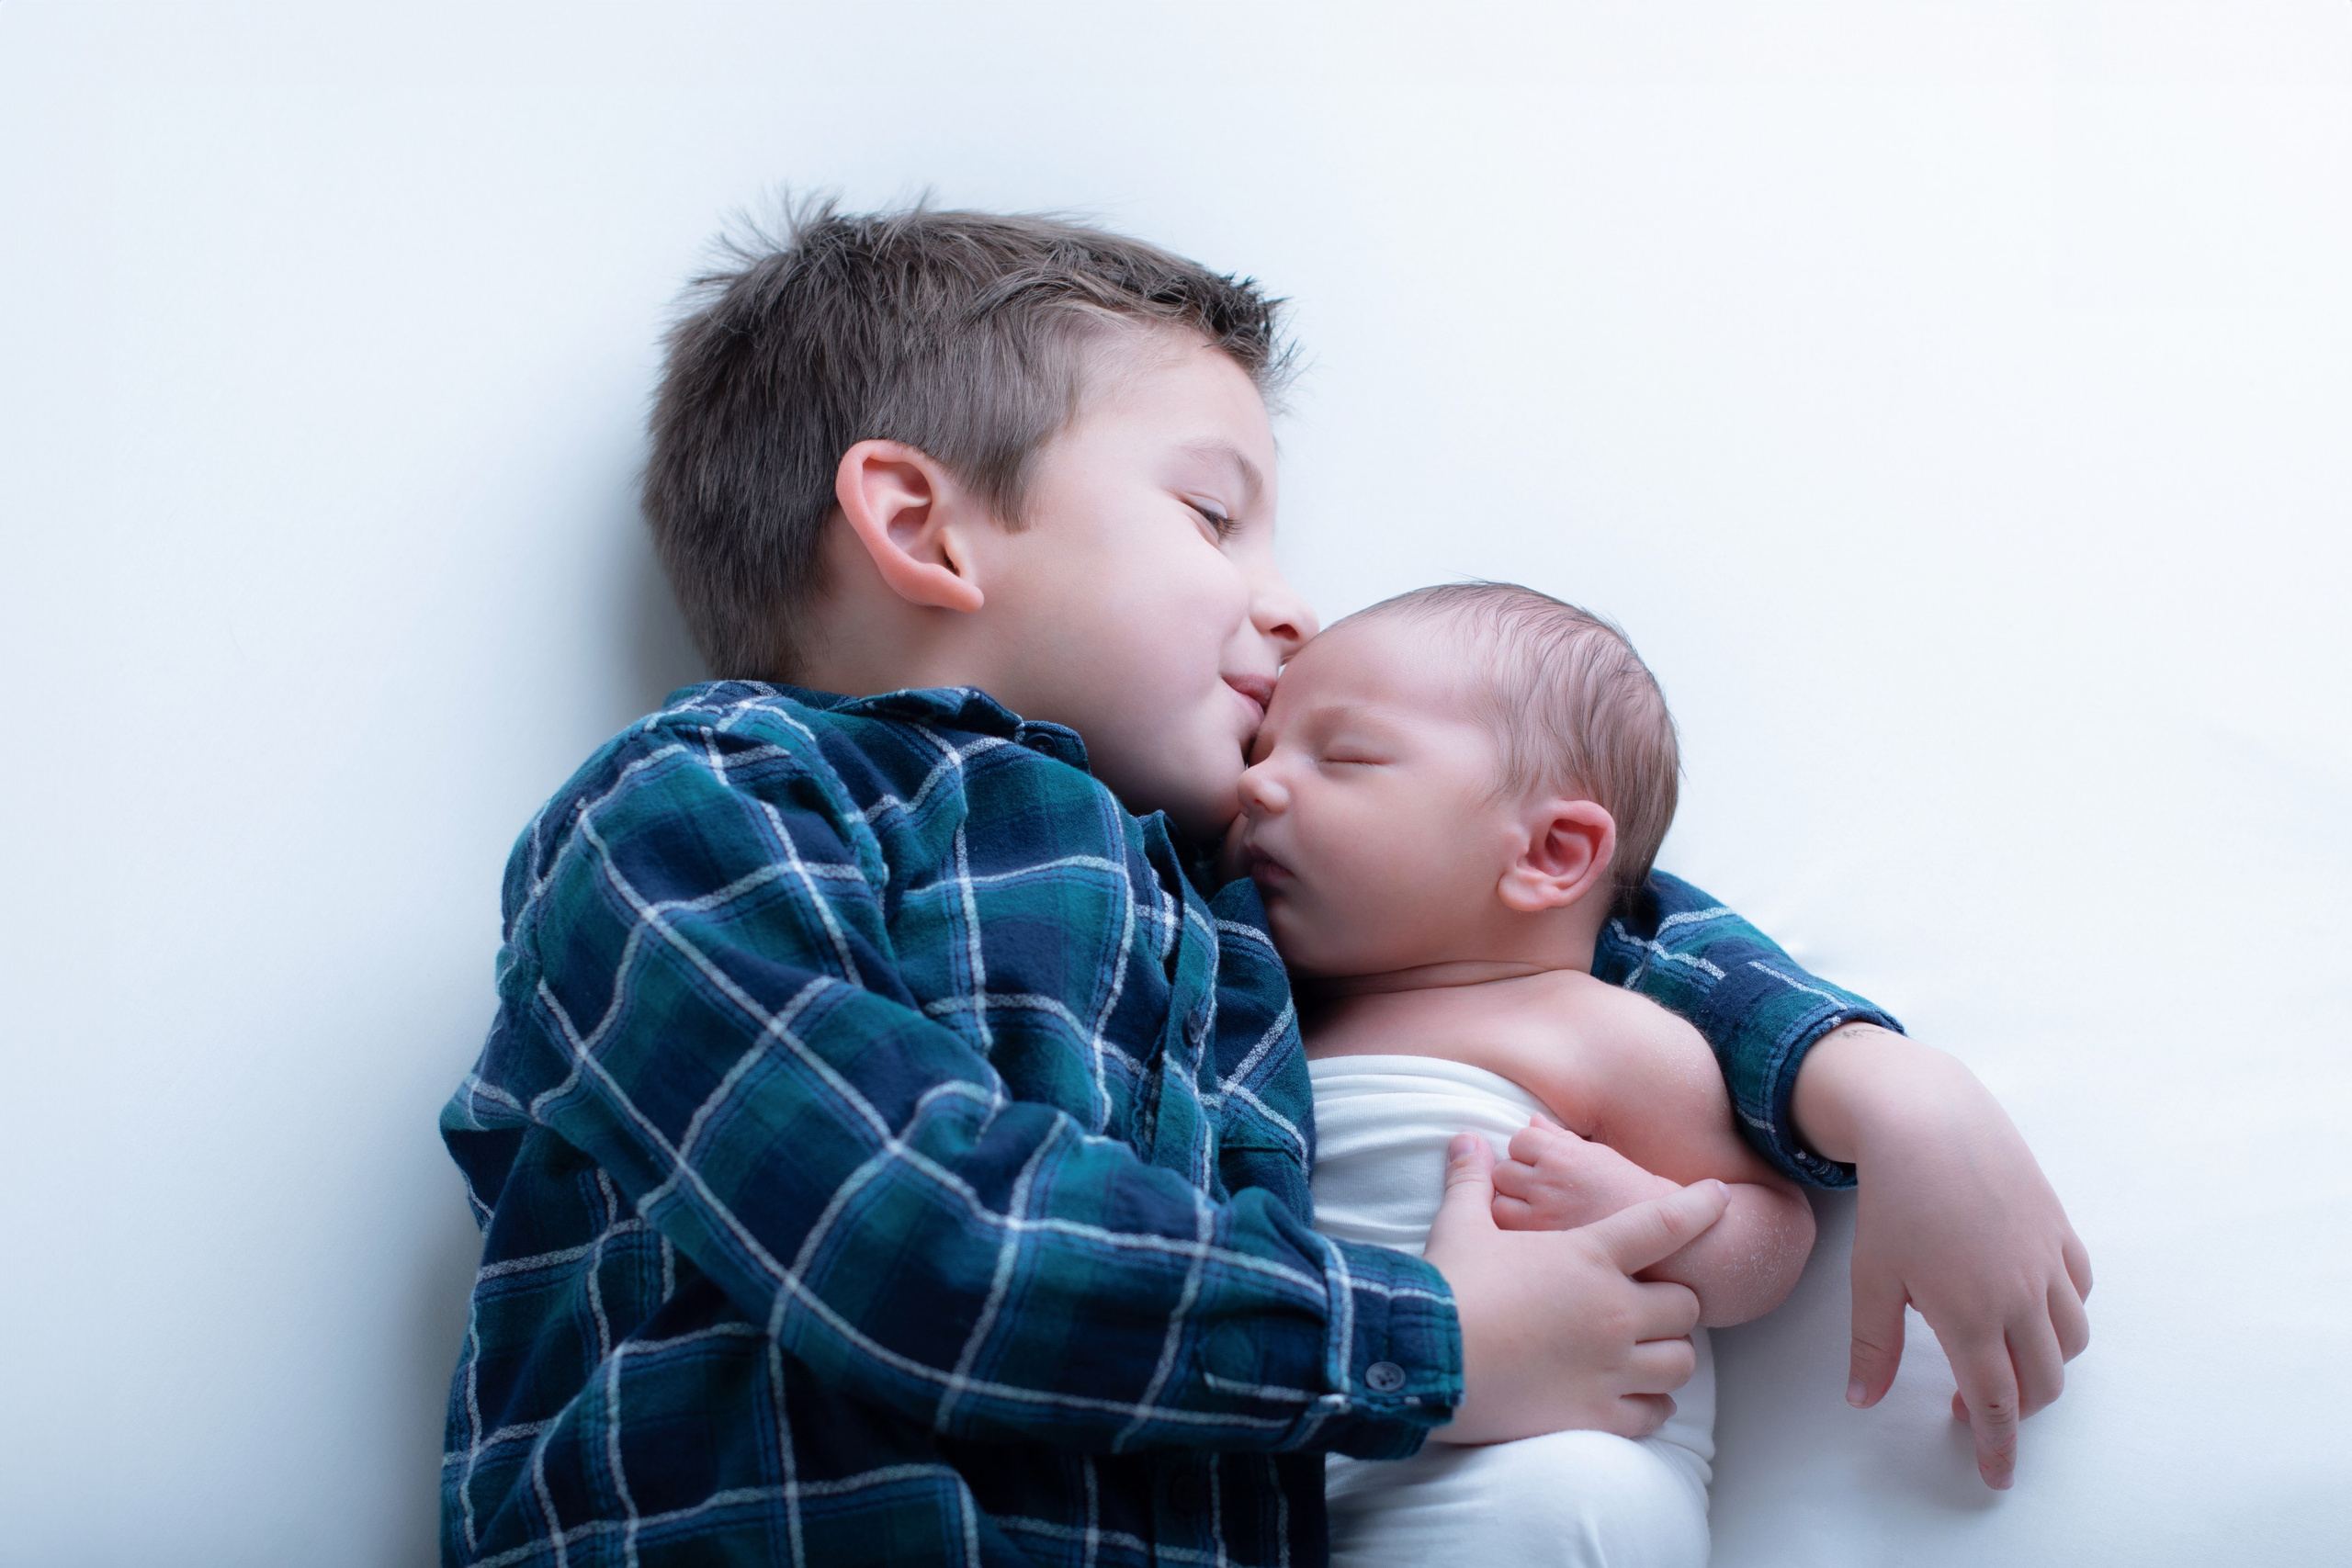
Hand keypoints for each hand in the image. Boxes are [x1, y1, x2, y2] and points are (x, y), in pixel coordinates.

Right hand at [1422, 1133, 1729, 1443]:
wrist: (1427, 1357)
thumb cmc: (1449, 1287)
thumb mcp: (1461, 1227)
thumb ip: (1472, 1183)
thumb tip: (1464, 1140)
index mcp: (1589, 1257)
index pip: (1664, 1224)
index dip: (1699, 1207)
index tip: (1722, 1197)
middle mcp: (1613, 1310)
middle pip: (1684, 1305)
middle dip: (1675, 1305)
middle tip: (1653, 1305)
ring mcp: (1610, 1365)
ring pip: (1680, 1362)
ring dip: (1671, 1355)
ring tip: (1653, 1352)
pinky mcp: (1596, 1412)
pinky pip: (1652, 1413)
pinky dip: (1653, 1406)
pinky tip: (1641, 1400)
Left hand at [1492, 1114, 1673, 1231]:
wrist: (1666, 1243)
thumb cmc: (1635, 1196)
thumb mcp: (1600, 1157)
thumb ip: (1561, 1139)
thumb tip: (1532, 1120)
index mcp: (1563, 1155)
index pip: (1520, 1140)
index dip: (1529, 1152)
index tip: (1543, 1167)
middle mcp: (1547, 1182)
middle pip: (1503, 1171)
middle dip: (1515, 1179)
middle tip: (1537, 1194)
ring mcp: (1541, 1216)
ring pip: (1497, 1203)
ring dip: (1508, 1206)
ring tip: (1533, 1216)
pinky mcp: (1540, 1246)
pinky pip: (1506, 1233)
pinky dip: (1513, 1232)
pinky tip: (1532, 1236)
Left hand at [1794, 1025, 2092, 1490]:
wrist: (1927, 1119)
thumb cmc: (1891, 1200)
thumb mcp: (1871, 1276)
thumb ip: (1872, 1344)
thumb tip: (1863, 1401)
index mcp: (1972, 1315)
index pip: (1995, 1403)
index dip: (1997, 1447)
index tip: (1994, 1476)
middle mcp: (2021, 1295)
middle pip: (2043, 1381)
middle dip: (2018, 1411)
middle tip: (1975, 1408)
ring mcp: (2047, 1261)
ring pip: (2073, 1339)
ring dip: (2046, 1365)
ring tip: (2003, 1359)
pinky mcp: (2059, 1228)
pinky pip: (2081, 1287)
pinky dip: (2066, 1311)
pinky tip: (2032, 1306)